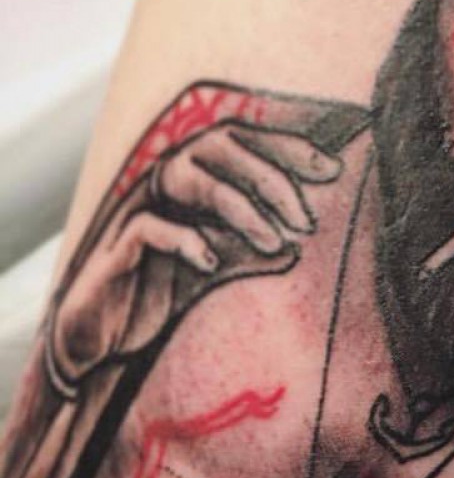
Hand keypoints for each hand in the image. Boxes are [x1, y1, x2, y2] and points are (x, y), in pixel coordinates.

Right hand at [51, 122, 341, 385]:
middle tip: (306, 222)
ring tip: (275, 243)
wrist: (97, 336)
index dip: (288, 147)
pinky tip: (210, 263)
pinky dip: (185, 240)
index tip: (332, 168)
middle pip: (221, 147)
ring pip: (191, 181)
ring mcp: (138, 208)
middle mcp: (164, 181)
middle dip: (272, 180)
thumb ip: (251, 253)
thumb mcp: (216, 268)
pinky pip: (149, 227)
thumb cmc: (158, 290)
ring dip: (241, 210)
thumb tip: (296, 246)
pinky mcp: (113, 247)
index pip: (244, 141)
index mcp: (192, 177)